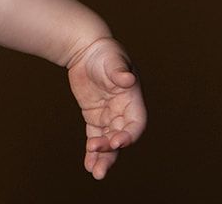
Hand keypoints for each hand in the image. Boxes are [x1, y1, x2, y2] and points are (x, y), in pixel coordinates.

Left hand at [66, 36, 146, 178]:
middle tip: (99, 165)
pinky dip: (93, 151)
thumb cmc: (104, 51)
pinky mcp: (95, 117)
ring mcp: (109, 116)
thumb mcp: (112, 59)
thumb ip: (119, 71)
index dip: (129, 136)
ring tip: (96, 173)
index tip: (116, 142)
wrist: (85, 48)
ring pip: (109, 143)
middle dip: (111, 152)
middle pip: (121, 138)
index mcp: (133, 100)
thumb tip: (128, 79)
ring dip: (104, 158)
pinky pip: (95, 137)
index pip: (136, 124)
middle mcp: (123, 112)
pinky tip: (88, 163)